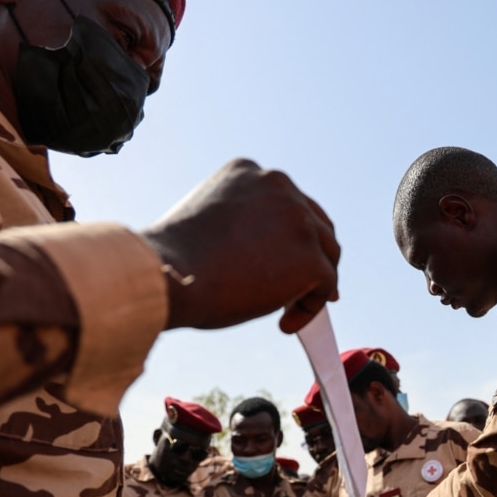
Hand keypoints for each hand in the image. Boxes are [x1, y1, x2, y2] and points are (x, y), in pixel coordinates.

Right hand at [141, 159, 339, 332]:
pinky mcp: (310, 257)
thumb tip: (265, 262)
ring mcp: (299, 220)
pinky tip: (285, 323)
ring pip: (327, 253)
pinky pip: (324, 285)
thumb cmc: (174, 259)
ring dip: (315, 283)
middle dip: (315, 254)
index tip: (291, 253)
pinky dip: (309, 307)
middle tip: (311, 285)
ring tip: (292, 310)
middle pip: (316, 223)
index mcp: (249, 173)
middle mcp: (279, 186)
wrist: (169, 273)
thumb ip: (241, 229)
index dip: (292, 232)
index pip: (285, 201)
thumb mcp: (209, 225)